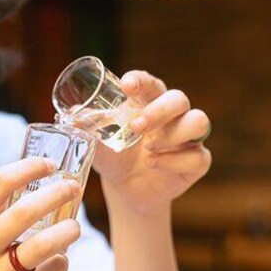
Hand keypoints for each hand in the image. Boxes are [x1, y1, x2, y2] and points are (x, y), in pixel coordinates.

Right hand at [0, 157, 80, 270]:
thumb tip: (34, 183)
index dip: (29, 167)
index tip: (49, 164)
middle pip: (25, 212)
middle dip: (56, 193)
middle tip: (72, 187)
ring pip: (44, 246)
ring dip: (67, 231)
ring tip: (74, 226)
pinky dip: (60, 261)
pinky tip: (58, 258)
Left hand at [91, 70, 211, 214]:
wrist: (126, 190)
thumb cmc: (114, 156)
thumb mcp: (97, 142)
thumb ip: (88, 126)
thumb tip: (73, 113)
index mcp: (148, 102)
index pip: (150, 83)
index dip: (141, 81)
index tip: (127, 85)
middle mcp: (173, 115)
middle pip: (178, 99)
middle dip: (159, 111)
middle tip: (136, 126)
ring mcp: (188, 137)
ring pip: (198, 121)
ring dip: (173, 134)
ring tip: (147, 147)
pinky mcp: (197, 161)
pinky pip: (198, 156)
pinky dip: (174, 161)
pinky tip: (153, 164)